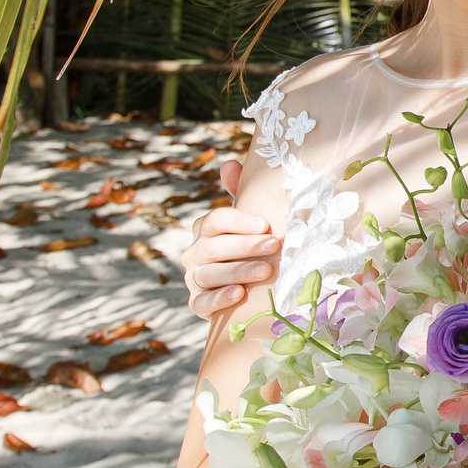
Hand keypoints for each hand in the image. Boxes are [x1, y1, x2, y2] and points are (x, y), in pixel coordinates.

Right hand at [183, 157, 280, 320]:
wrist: (246, 286)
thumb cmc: (251, 244)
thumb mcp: (249, 220)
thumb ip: (241, 193)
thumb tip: (228, 164)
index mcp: (205, 229)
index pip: (216, 221)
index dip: (239, 221)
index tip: (265, 224)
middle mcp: (194, 253)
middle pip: (216, 247)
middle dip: (246, 246)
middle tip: (274, 244)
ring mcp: (194, 279)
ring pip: (211, 274)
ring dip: (239, 271)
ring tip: (266, 271)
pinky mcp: (197, 303)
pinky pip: (203, 303)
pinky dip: (220, 299)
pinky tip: (239, 294)